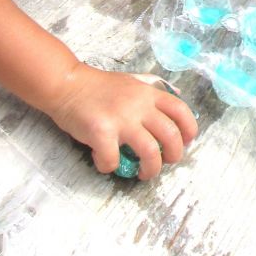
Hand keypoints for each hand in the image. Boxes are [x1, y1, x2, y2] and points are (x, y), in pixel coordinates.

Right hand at [46, 63, 197, 175]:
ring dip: (151, 169)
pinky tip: (104, 161)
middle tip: (165, 162)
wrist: (66, 84)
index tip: (186, 142)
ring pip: (150, 152)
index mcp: (148, 93)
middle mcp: (139, 105)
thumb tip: (176, 98)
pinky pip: (112, 160)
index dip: (189, 130)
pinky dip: (109, 167)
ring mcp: (120, 119)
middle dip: (174, 155)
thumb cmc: (97, 86)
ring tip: (143, 173)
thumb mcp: (132, 81)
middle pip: (171, 135)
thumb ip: (151, 91)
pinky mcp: (101, 132)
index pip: (181, 111)